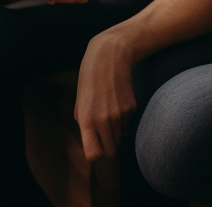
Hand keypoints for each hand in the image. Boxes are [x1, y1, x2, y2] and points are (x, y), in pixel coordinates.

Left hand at [76, 29, 135, 160]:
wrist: (110, 56)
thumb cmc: (90, 82)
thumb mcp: (80, 105)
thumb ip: (85, 127)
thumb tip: (96, 146)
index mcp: (87, 120)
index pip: (94, 154)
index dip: (95, 155)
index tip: (94, 149)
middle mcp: (105, 119)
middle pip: (111, 151)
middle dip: (107, 148)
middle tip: (102, 137)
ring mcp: (120, 113)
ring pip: (119, 138)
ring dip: (114, 133)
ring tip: (108, 115)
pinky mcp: (132, 107)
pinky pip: (126, 124)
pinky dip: (122, 120)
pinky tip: (117, 104)